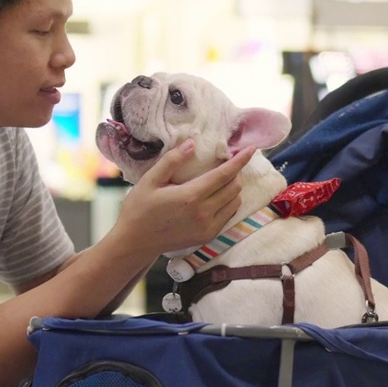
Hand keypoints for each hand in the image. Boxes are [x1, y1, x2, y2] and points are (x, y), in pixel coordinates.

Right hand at [111, 140, 256, 257]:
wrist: (136, 242)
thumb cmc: (139, 209)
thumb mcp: (150, 180)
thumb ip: (172, 161)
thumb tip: (192, 143)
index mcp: (190, 197)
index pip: (224, 175)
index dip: (240, 160)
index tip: (251, 148)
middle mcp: (203, 213)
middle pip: (234, 188)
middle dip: (236, 172)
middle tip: (228, 162)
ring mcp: (208, 227)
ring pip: (235, 202)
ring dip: (234, 187)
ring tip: (223, 178)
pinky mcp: (208, 237)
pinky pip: (228, 215)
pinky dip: (229, 202)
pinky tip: (218, 195)